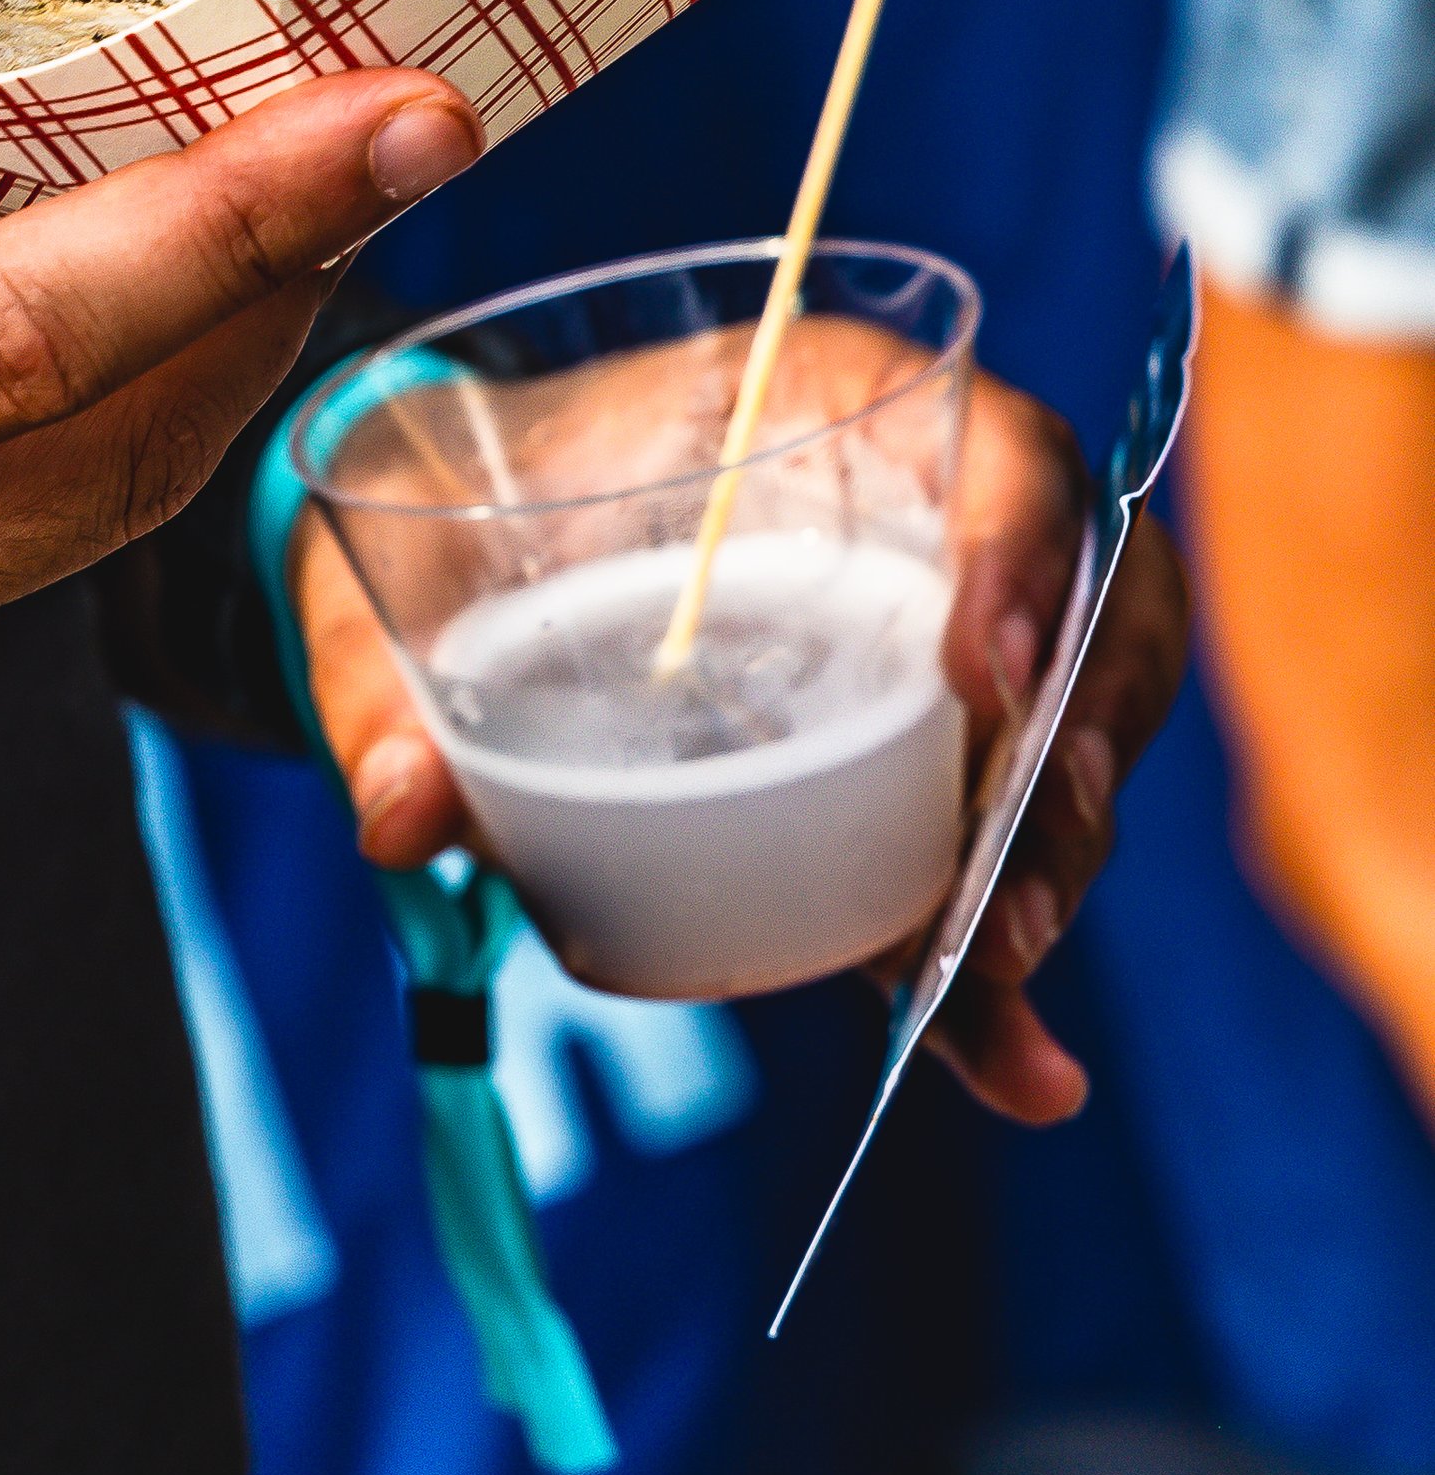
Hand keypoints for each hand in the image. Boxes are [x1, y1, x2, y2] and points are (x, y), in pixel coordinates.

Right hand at [0, 0, 482, 1039]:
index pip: (6, 341)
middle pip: (95, 459)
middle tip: (415, 123)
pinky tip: (109, 308)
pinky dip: (75, 440)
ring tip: (302, 197)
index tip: (399, 113)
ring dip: (204, 369)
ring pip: (59, 540)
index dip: (227, 222)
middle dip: (282, 286)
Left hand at [292, 371, 1186, 1124]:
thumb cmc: (451, 498)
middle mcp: (921, 512)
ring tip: (992, 982)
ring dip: (1054, 862)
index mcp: (833, 403)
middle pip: (1089, 616)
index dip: (1027, 552)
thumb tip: (401, 817)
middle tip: (1004, 893)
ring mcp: (936, 643)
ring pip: (1070, 743)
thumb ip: (385, 670)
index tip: (986, 675)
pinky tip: (1019, 1071)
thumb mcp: (398, 545)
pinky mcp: (912, 769)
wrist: (455, 545)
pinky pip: (991, 856)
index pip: (1002, 450)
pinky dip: (1008, 970)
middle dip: (1075, 755)